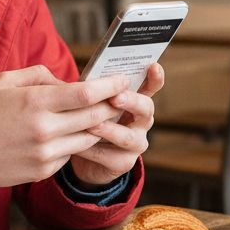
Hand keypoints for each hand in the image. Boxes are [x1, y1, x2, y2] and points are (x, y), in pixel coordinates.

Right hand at [0, 65, 130, 187]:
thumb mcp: (5, 81)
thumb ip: (40, 75)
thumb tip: (68, 81)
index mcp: (35, 102)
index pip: (86, 94)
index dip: (109, 86)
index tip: (123, 80)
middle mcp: (44, 129)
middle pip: (95, 116)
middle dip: (112, 105)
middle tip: (119, 97)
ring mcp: (46, 153)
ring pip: (89, 138)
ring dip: (97, 126)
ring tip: (98, 115)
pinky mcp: (44, 171)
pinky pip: (71, 154)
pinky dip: (75, 143)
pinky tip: (67, 135)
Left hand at [68, 63, 163, 188]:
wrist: (85, 157)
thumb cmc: (89, 119)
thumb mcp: (90, 101)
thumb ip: (90, 89)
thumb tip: (74, 80)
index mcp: (135, 101)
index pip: (151, 86)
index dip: (155, 77)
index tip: (153, 66)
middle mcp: (141, 121)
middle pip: (146, 108)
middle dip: (131, 101)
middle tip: (115, 98)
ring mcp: (136, 143)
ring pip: (128, 137)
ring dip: (109, 130)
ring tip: (92, 126)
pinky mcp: (124, 163)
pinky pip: (109, 156)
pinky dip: (92, 150)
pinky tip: (78, 146)